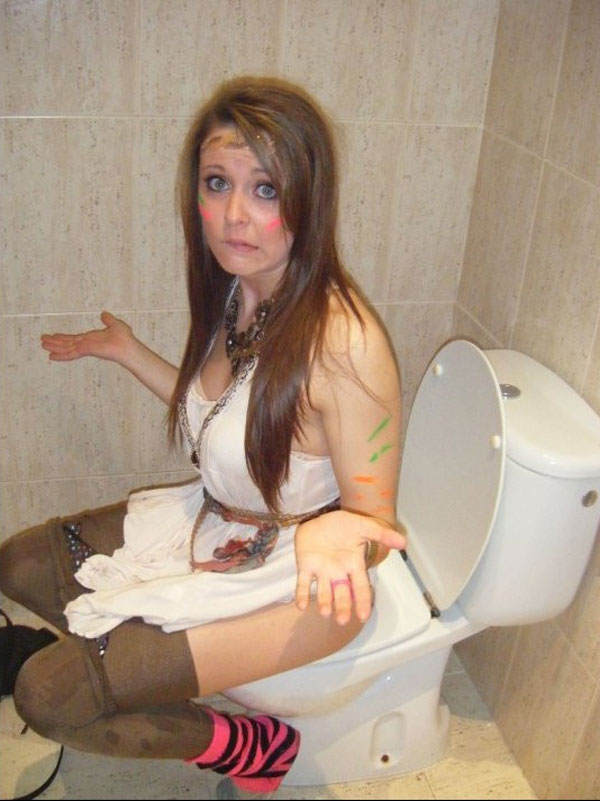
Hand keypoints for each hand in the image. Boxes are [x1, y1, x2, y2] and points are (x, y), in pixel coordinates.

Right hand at [41, 312, 133, 364]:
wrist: (128, 347)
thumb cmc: (125, 339)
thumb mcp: (115, 324)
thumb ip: (108, 320)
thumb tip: (104, 314)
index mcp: (91, 338)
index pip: (74, 338)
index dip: (63, 337)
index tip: (55, 336)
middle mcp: (87, 344)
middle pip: (67, 343)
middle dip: (55, 342)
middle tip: (43, 341)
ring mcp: (86, 348)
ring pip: (66, 347)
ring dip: (54, 346)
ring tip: (43, 345)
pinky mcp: (86, 350)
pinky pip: (71, 352)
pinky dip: (61, 355)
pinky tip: (51, 356)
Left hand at [294, 509, 405, 624]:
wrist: (319, 517)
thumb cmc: (342, 525)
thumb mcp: (363, 527)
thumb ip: (381, 534)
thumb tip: (403, 542)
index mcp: (353, 565)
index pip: (360, 587)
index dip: (362, 601)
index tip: (364, 616)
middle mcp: (338, 573)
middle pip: (342, 594)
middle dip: (343, 607)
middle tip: (342, 620)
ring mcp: (321, 571)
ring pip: (323, 591)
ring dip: (324, 602)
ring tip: (325, 612)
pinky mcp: (305, 566)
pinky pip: (303, 583)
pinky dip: (302, 594)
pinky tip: (301, 605)